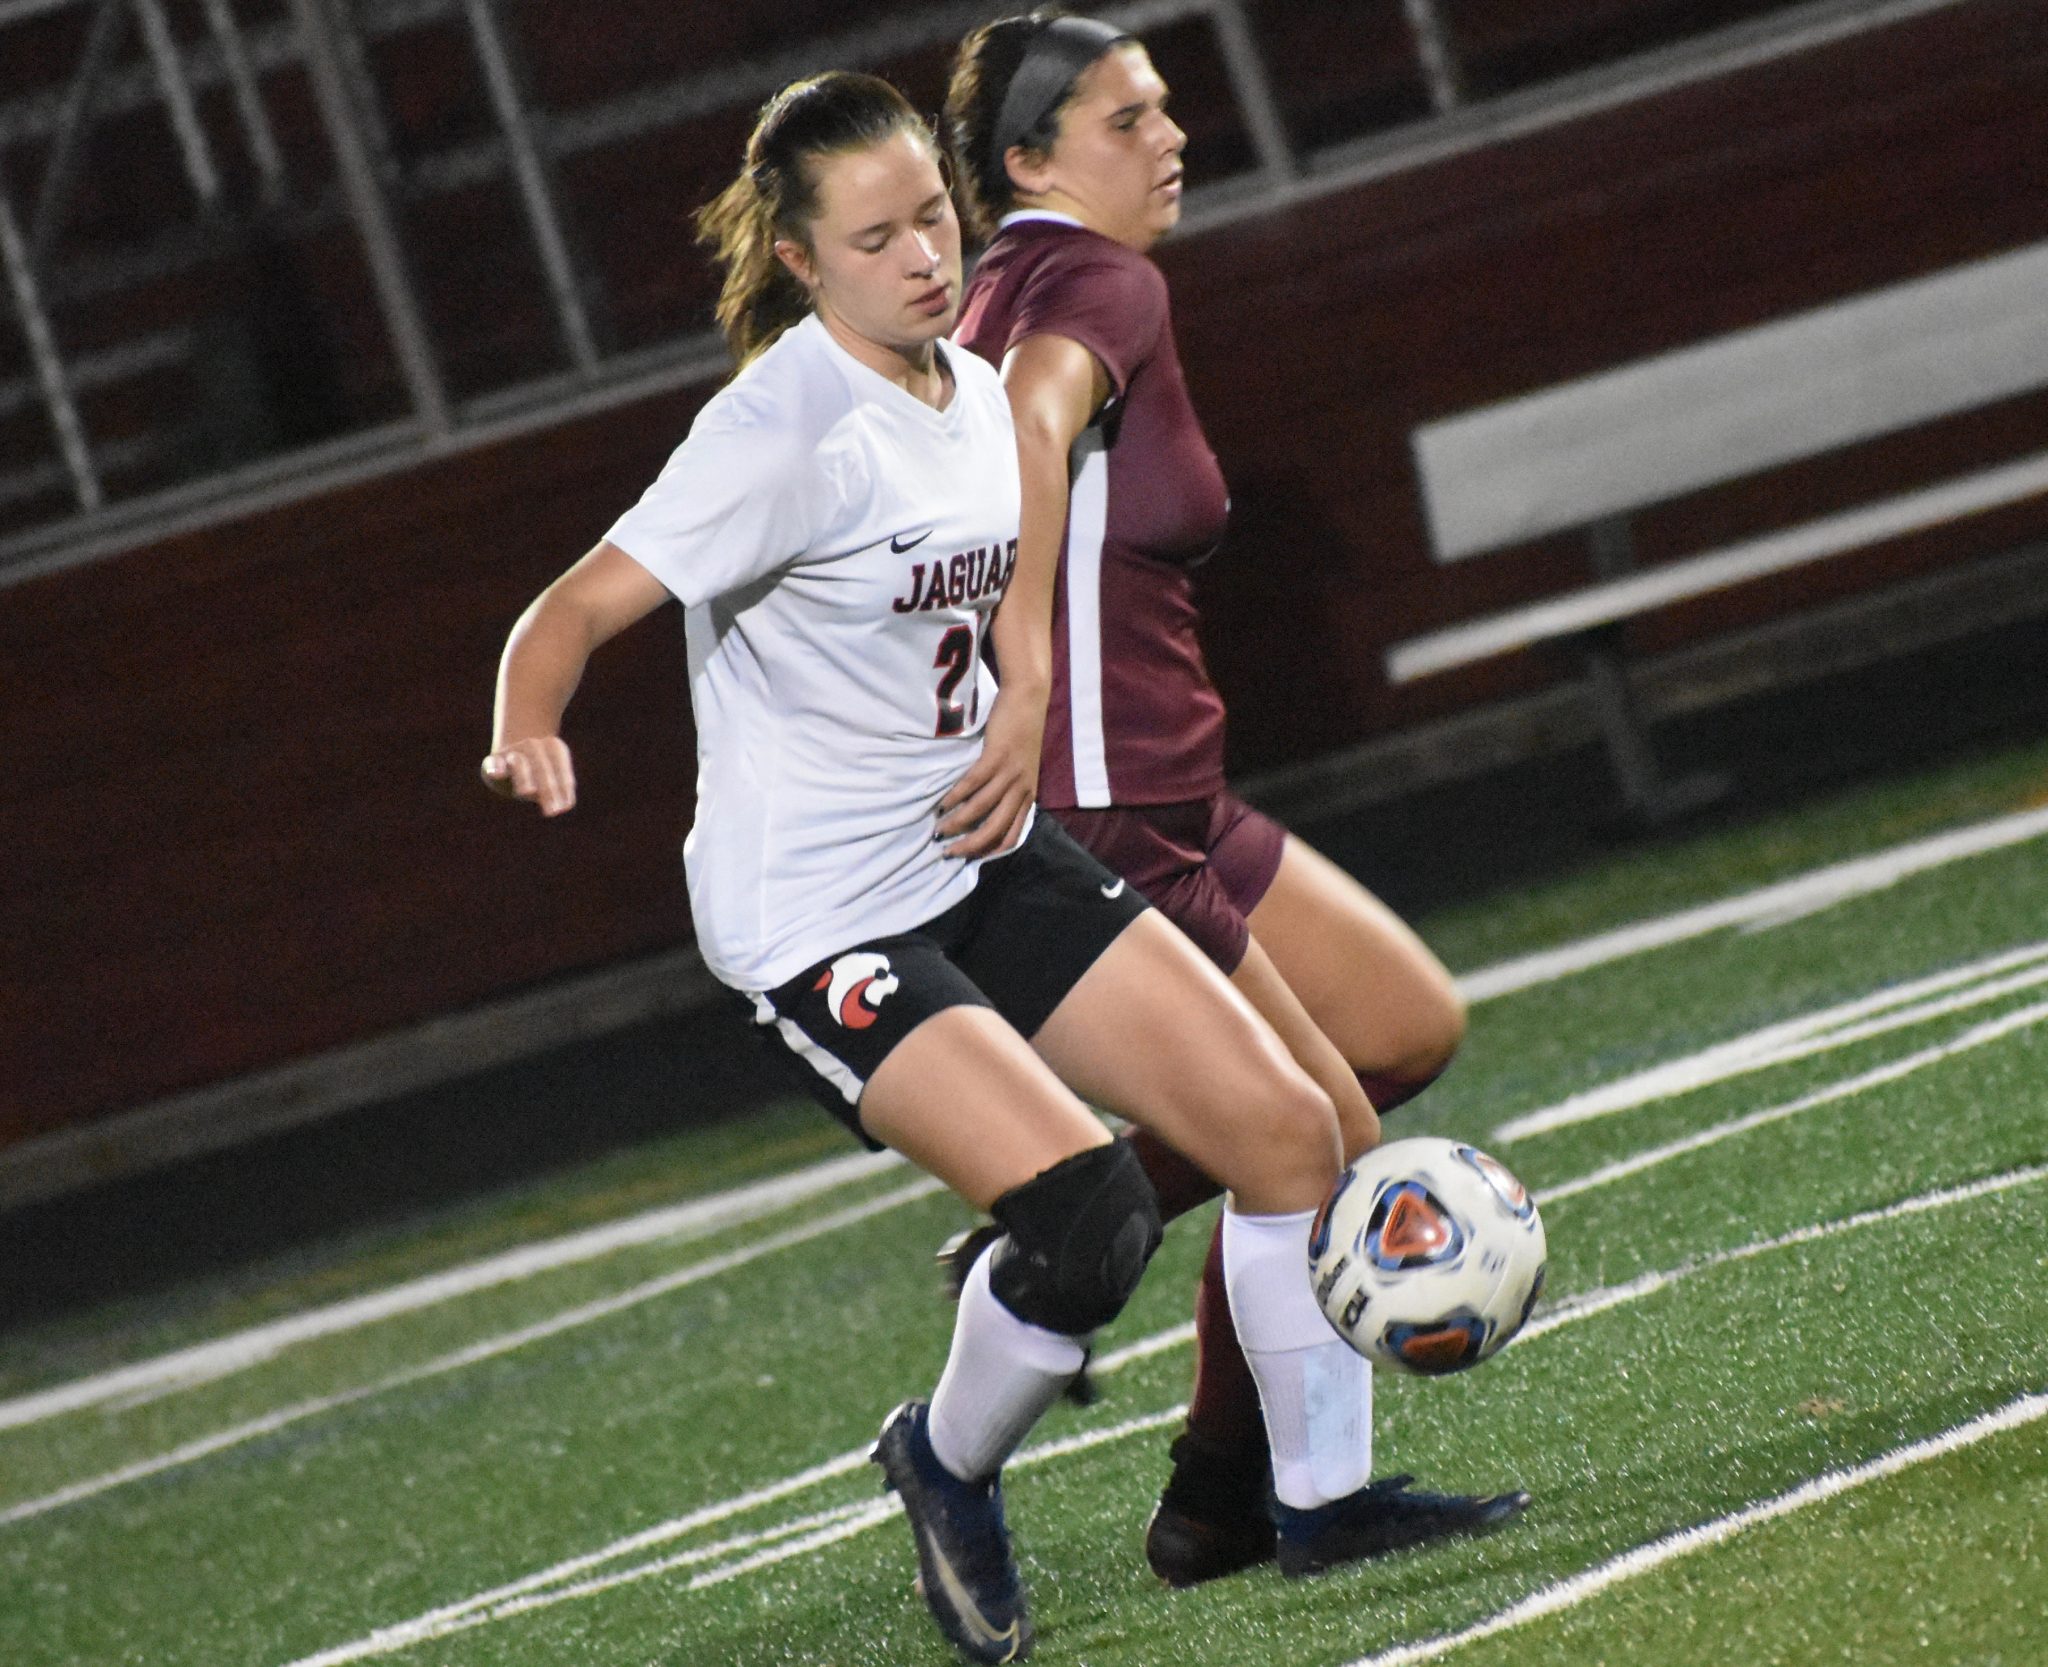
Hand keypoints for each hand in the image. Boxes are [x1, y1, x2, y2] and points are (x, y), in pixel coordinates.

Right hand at [481, 736, 576, 815]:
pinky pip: (493, 764)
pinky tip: (498, 774)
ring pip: (519, 763)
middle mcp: (532, 746)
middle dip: (548, 790)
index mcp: (553, 746)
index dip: (563, 786)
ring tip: (527, 792)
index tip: (566, 807)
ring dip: (524, 778)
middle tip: (553, 812)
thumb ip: (564, 788)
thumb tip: (568, 804)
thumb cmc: (539, 771)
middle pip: (542, 768)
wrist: (511, 755)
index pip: (560, 767)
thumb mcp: (554, 777)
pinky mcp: (492, 761)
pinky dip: (495, 768)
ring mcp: (511, 752)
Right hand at [936, 685, 1043, 857]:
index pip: (1011, 836)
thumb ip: (1009, 788)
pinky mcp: (997, 756)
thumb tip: (985, 809)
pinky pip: (973, 784)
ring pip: (981, 809)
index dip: (989, 851)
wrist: (1028, 699)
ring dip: (957, 822)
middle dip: (970, 845)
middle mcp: (1022, 789)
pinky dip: (956, 797)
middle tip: (948, 851)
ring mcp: (1010, 773)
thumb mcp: (1021, 767)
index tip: (968, 857)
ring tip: (939, 828)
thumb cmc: (1021, 732)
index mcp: (1028, 795)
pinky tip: (943, 804)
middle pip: (995, 830)